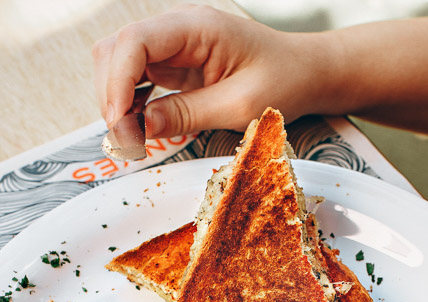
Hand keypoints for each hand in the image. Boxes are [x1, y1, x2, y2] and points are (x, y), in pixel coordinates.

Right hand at [92, 6, 427, 142]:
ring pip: (122, 66)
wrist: (309, 73)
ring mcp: (176, 47)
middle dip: (112, 97)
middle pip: (117, 52)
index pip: (135, 44)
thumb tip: (141, 127)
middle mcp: (178, 30)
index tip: (121, 125)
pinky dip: (135, 105)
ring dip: (119, 102)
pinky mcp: (179, 66)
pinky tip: (144, 129)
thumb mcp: (240, 105)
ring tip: (134, 141)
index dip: (119, 84)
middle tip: (127, 143)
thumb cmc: (286, 82)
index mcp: (196, 27)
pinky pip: (141, 80)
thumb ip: (189, 114)